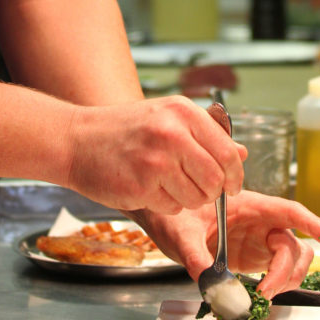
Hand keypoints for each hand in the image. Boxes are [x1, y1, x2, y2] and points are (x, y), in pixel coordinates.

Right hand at [64, 95, 246, 214]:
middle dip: (211, 192)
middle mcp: (172, 132)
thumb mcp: (167, 118)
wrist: (77, 139)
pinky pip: (171, 208)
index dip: (234, 175)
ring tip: (164, 183)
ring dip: (186, 199)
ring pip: (196, 198)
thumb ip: (206, 135)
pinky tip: (146, 187)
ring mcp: (156, 160)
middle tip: (196, 189)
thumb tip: (242, 154)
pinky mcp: (140, 185)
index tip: (232, 185)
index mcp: (183, 111)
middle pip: (216, 180)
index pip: (228, 152)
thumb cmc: (125, 130)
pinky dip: (164, 204)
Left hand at [133, 191, 319, 297]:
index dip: (312, 223)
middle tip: (266, 291)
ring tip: (262, 295)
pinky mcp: (254, 256)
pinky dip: (277, 285)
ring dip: (287, 279)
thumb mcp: (181, 234)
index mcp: (248, 204)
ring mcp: (258, 239)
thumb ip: (196, 255)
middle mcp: (260, 221)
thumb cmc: (173, 216)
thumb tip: (209, 281)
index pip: (288, 211)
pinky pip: (278, 271)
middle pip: (293, 243)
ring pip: (292, 258)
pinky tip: (259, 295)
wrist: (164, 221)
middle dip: (288, 269)